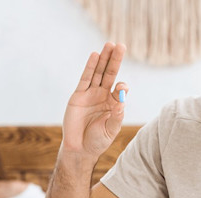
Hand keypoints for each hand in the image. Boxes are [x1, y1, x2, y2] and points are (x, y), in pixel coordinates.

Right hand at [61, 42, 127, 159]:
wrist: (79, 149)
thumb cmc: (98, 141)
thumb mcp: (111, 130)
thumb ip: (117, 116)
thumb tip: (122, 101)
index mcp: (113, 103)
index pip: (120, 88)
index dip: (121, 86)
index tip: (121, 88)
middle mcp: (103, 96)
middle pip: (110, 74)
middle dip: (115, 60)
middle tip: (121, 45)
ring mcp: (90, 94)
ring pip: (98, 73)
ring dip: (104, 59)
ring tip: (109, 44)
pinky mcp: (78, 95)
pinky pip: (85, 78)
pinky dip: (90, 67)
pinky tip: (95, 56)